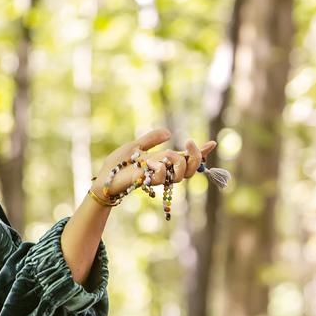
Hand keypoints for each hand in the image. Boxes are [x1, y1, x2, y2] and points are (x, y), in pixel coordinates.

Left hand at [95, 128, 217, 198]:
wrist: (103, 178)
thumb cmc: (117, 164)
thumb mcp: (135, 146)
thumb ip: (151, 139)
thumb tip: (169, 133)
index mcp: (163, 162)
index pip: (187, 159)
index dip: (201, 153)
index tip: (212, 143)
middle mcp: (163, 171)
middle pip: (191, 169)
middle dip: (196, 156)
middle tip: (189, 142)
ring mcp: (156, 178)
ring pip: (181, 174)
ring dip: (176, 161)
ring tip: (162, 155)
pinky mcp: (147, 182)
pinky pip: (162, 177)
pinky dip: (159, 167)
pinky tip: (149, 163)